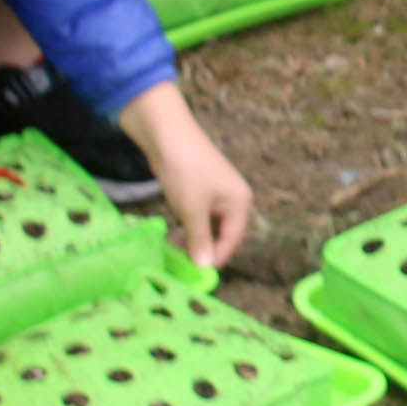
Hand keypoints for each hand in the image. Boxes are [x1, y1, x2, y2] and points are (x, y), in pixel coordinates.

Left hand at [117, 83, 254, 269]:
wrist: (166, 133)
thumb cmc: (186, 171)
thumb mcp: (192, 211)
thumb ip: (199, 241)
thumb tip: (205, 268)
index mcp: (240, 202)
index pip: (232, 240)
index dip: (215, 257)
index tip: (195, 272)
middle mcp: (232, 198)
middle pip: (222, 233)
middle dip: (203, 248)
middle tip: (181, 261)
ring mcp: (215, 191)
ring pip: (208, 224)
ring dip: (193, 237)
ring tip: (173, 247)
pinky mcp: (198, 187)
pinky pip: (198, 214)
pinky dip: (188, 224)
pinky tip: (174, 231)